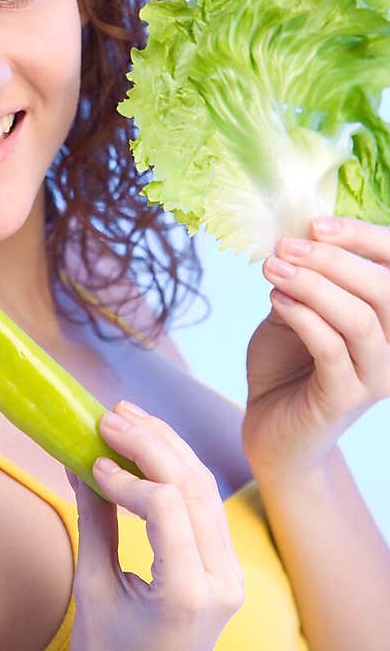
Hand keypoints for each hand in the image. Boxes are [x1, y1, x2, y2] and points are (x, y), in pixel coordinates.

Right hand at [66, 403, 243, 650]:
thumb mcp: (94, 590)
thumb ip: (94, 521)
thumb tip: (80, 459)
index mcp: (188, 595)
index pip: (166, 506)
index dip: (127, 475)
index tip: (91, 460)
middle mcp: (222, 583)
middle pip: (193, 487)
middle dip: (151, 443)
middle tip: (109, 415)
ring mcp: (232, 579)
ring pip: (205, 491)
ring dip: (166, 448)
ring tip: (127, 418)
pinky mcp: (227, 574)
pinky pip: (205, 509)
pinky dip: (176, 474)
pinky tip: (148, 451)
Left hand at [242, 215, 389, 477]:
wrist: (271, 427)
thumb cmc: (288, 363)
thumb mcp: (297, 308)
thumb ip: (307, 279)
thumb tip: (298, 237)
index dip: (364, 237)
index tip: (316, 223)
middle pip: (385, 289)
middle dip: (334, 260)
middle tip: (286, 247)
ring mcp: (376, 376)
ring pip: (360, 319)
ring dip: (313, 286)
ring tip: (272, 269)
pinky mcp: (346, 399)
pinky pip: (331, 349)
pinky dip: (303, 317)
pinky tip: (275, 300)